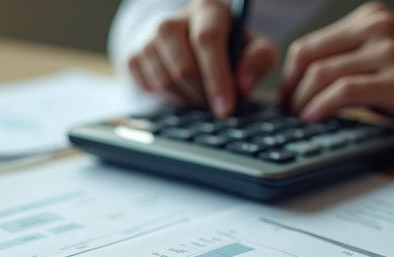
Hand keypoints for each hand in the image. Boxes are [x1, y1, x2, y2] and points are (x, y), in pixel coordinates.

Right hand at [127, 0, 277, 116]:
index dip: (217, 78)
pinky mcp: (134, 58)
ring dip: (187, 100)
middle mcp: (172, 20)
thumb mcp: (255, 48)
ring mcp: (148, 39)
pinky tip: (183, 92)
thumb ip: (259, 60)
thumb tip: (242, 86)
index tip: (225, 108)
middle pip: (184, 67)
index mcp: (207, 9)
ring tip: (202, 97)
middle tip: (216, 107)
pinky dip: (170, 99)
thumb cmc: (231, 46)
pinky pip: (150, 89)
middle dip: (203, 95)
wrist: (193, 41)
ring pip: (165, 82)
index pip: (207, 40)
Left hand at [279, 2, 393, 144]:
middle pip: (307, 56)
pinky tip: (314, 119)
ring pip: (321, 73)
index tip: (285, 101)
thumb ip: (347, 63)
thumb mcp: (382, 61)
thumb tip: (301, 89)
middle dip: (289, 90)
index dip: (288, 77)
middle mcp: (377, 27)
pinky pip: (344, 90)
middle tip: (287, 115)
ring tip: (300, 121)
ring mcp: (388, 52)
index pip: (309, 44)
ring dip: (301, 102)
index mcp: (370, 18)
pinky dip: (321, 107)